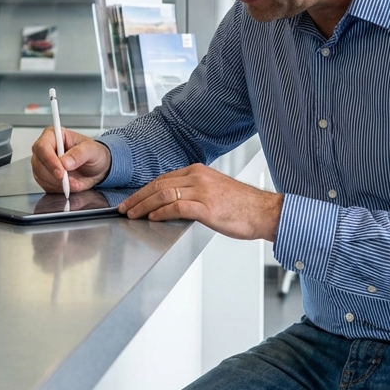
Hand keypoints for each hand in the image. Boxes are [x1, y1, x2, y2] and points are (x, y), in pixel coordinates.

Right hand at [31, 127, 111, 192]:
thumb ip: (79, 154)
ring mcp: (43, 163)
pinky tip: (69, 185)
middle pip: (38, 163)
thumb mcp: (92, 150)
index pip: (42, 146)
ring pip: (40, 176)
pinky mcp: (44, 177)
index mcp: (54, 135)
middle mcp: (45, 149)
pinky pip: (45, 185)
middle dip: (53, 175)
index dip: (49, 160)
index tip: (60, 172)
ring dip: (57, 183)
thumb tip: (66, 162)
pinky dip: (58, 189)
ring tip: (73, 183)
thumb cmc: (93, 153)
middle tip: (68, 181)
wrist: (96, 168)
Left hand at [119, 164, 282, 241]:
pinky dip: (161, 212)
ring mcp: (202, 191)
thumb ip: (194, 191)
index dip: (143, 190)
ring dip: (144, 206)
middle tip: (124, 208)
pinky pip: (177, 206)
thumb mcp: (215, 190)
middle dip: (137, 198)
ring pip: (163, 194)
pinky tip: (153, 218)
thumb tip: (172, 202)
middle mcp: (198, 177)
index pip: (162, 178)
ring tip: (133, 215)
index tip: (132, 200)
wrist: (265, 212)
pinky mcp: (207, 207)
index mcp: (198, 171)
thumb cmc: (242, 206)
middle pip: (158, 184)